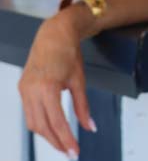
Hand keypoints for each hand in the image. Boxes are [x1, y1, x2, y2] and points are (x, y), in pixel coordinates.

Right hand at [18, 11, 95, 158]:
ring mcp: (24, 89)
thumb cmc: (69, 53)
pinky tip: (51, 128)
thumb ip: (83, 106)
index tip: (74, 151)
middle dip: (56, 141)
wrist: (54, 34)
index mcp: (47, 87)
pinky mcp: (22, 88)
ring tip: (62, 143)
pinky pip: (29, 112)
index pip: (56, 122)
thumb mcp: (80, 81)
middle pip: (41, 126)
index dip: (66, 139)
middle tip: (70, 151)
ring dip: (47, 135)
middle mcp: (31, 90)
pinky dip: (40, 123)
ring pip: (32, 122)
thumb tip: (90, 127)